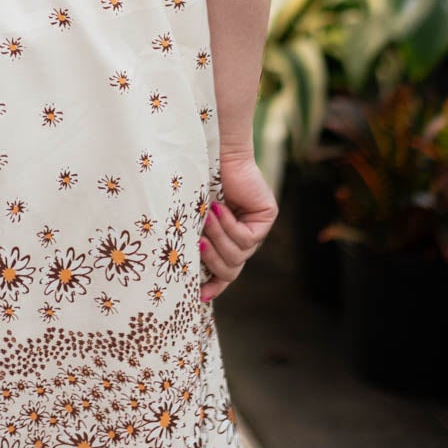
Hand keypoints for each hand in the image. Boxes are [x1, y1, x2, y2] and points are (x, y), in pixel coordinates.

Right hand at [199, 150, 277, 302]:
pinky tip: (218, 208)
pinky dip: (229, 226)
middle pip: (231, 271)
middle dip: (212, 261)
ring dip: (218, 239)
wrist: (211, 152)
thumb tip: (182, 273)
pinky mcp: (266, 218)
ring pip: (238, 257)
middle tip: (197, 243)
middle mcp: (242, 238)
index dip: (213, 287)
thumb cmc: (195, 182)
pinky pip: (247, 238)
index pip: (224, 274)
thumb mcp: (191, 219)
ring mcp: (256, 230)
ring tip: (205, 218)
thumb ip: (193, 240)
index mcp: (224, 240)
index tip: (199, 296)